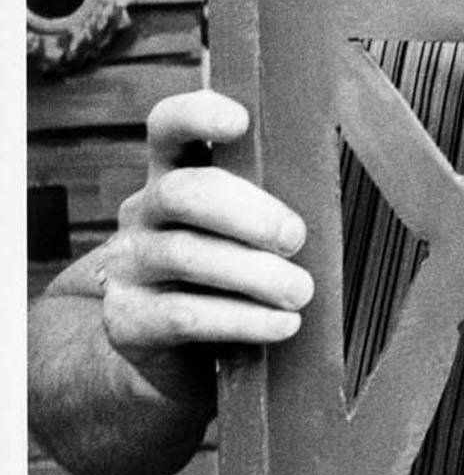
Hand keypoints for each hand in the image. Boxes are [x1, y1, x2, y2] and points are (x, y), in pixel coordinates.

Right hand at [101, 89, 313, 404]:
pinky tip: (281, 325)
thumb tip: (325, 205)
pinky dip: (243, 320)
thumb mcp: (241, 233)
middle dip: (248, 212)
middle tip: (295, 237)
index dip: (199, 114)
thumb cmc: (225, 278)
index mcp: (173, 174)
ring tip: (300, 292)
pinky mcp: (126, 321)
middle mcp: (143, 211)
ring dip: (255, 274)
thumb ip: (266, 208)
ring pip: (187, 255)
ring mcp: (128, 266)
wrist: (168, 359)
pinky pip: (186, 315)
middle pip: (184, 192)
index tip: (241, 120)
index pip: (169, 126)